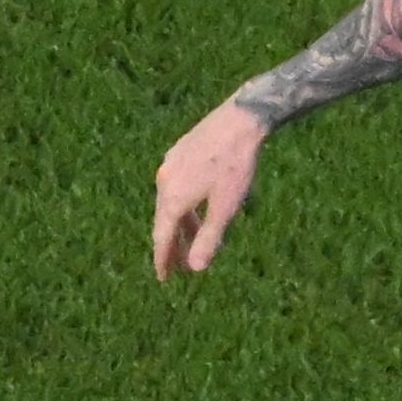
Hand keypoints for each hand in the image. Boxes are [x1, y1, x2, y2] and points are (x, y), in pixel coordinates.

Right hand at [152, 100, 268, 278]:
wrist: (239, 121)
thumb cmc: (235, 167)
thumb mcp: (225, 207)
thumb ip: (209, 238)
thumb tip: (196, 268)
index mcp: (172, 198)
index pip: (162, 237)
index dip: (163, 259)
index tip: (164, 279)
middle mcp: (164, 182)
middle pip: (164, 221)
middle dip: (171, 246)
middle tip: (177, 269)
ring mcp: (169, 166)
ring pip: (171, 204)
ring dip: (181, 226)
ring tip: (191, 243)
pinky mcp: (179, 154)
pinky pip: (176, 188)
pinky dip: (184, 206)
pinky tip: (195, 209)